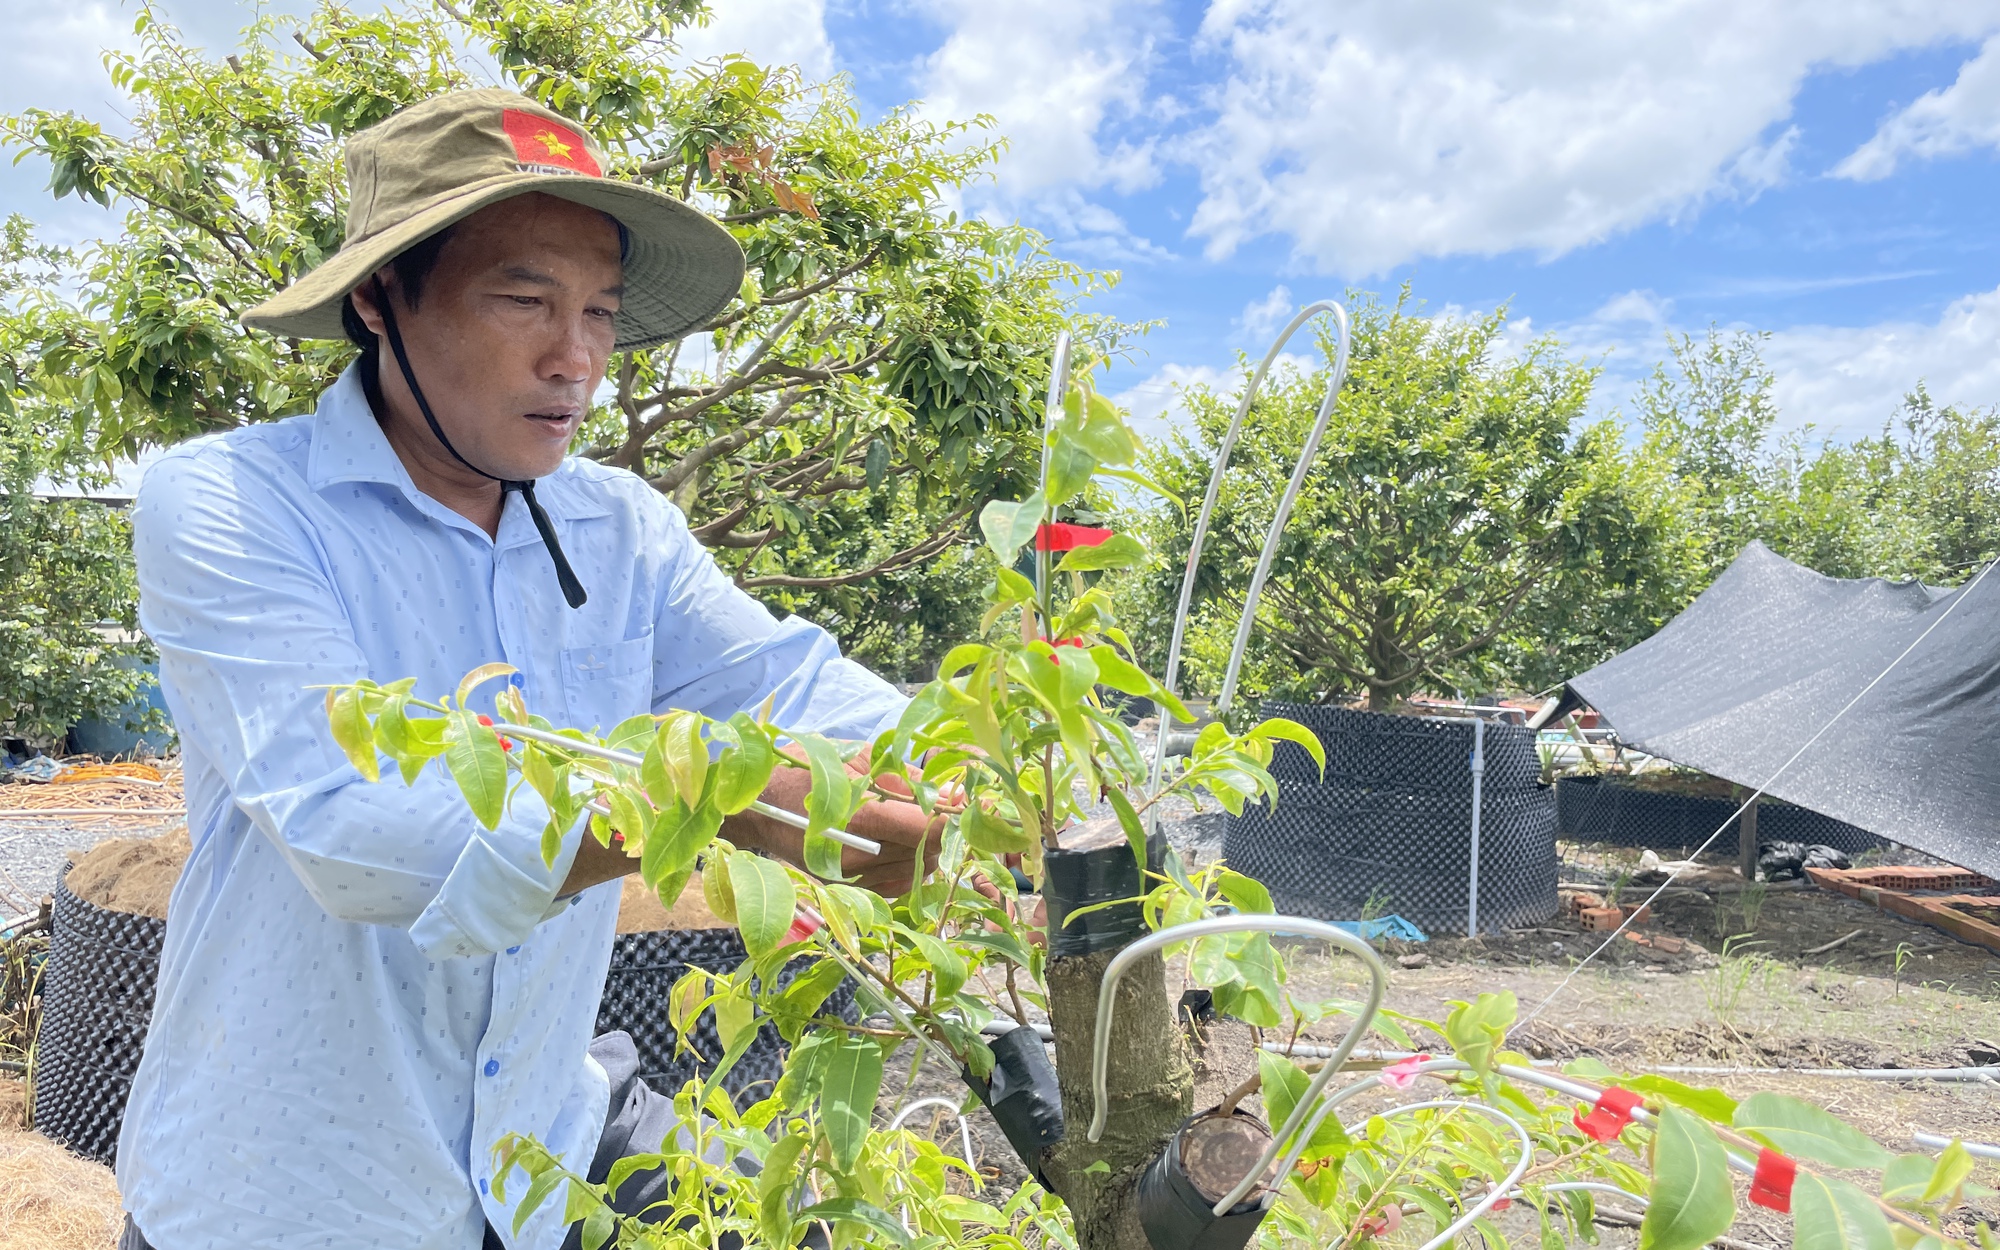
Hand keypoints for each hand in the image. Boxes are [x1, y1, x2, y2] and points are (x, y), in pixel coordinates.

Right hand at [728, 747, 941, 895]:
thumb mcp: (858, 759)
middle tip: (942, 807)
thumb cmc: (803, 770)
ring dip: (926, 849)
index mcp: (864, 819)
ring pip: (916, 872)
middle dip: (941, 831)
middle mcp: (859, 858)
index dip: (953, 817)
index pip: (930, 830)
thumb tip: (953, 796)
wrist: (753, 806)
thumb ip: (908, 780)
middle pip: (927, 852)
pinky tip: (901, 844)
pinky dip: (908, 866)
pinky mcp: (844, 891)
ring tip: (917, 822)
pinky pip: (895, 885)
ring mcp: (851, 880)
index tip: (963, 801)